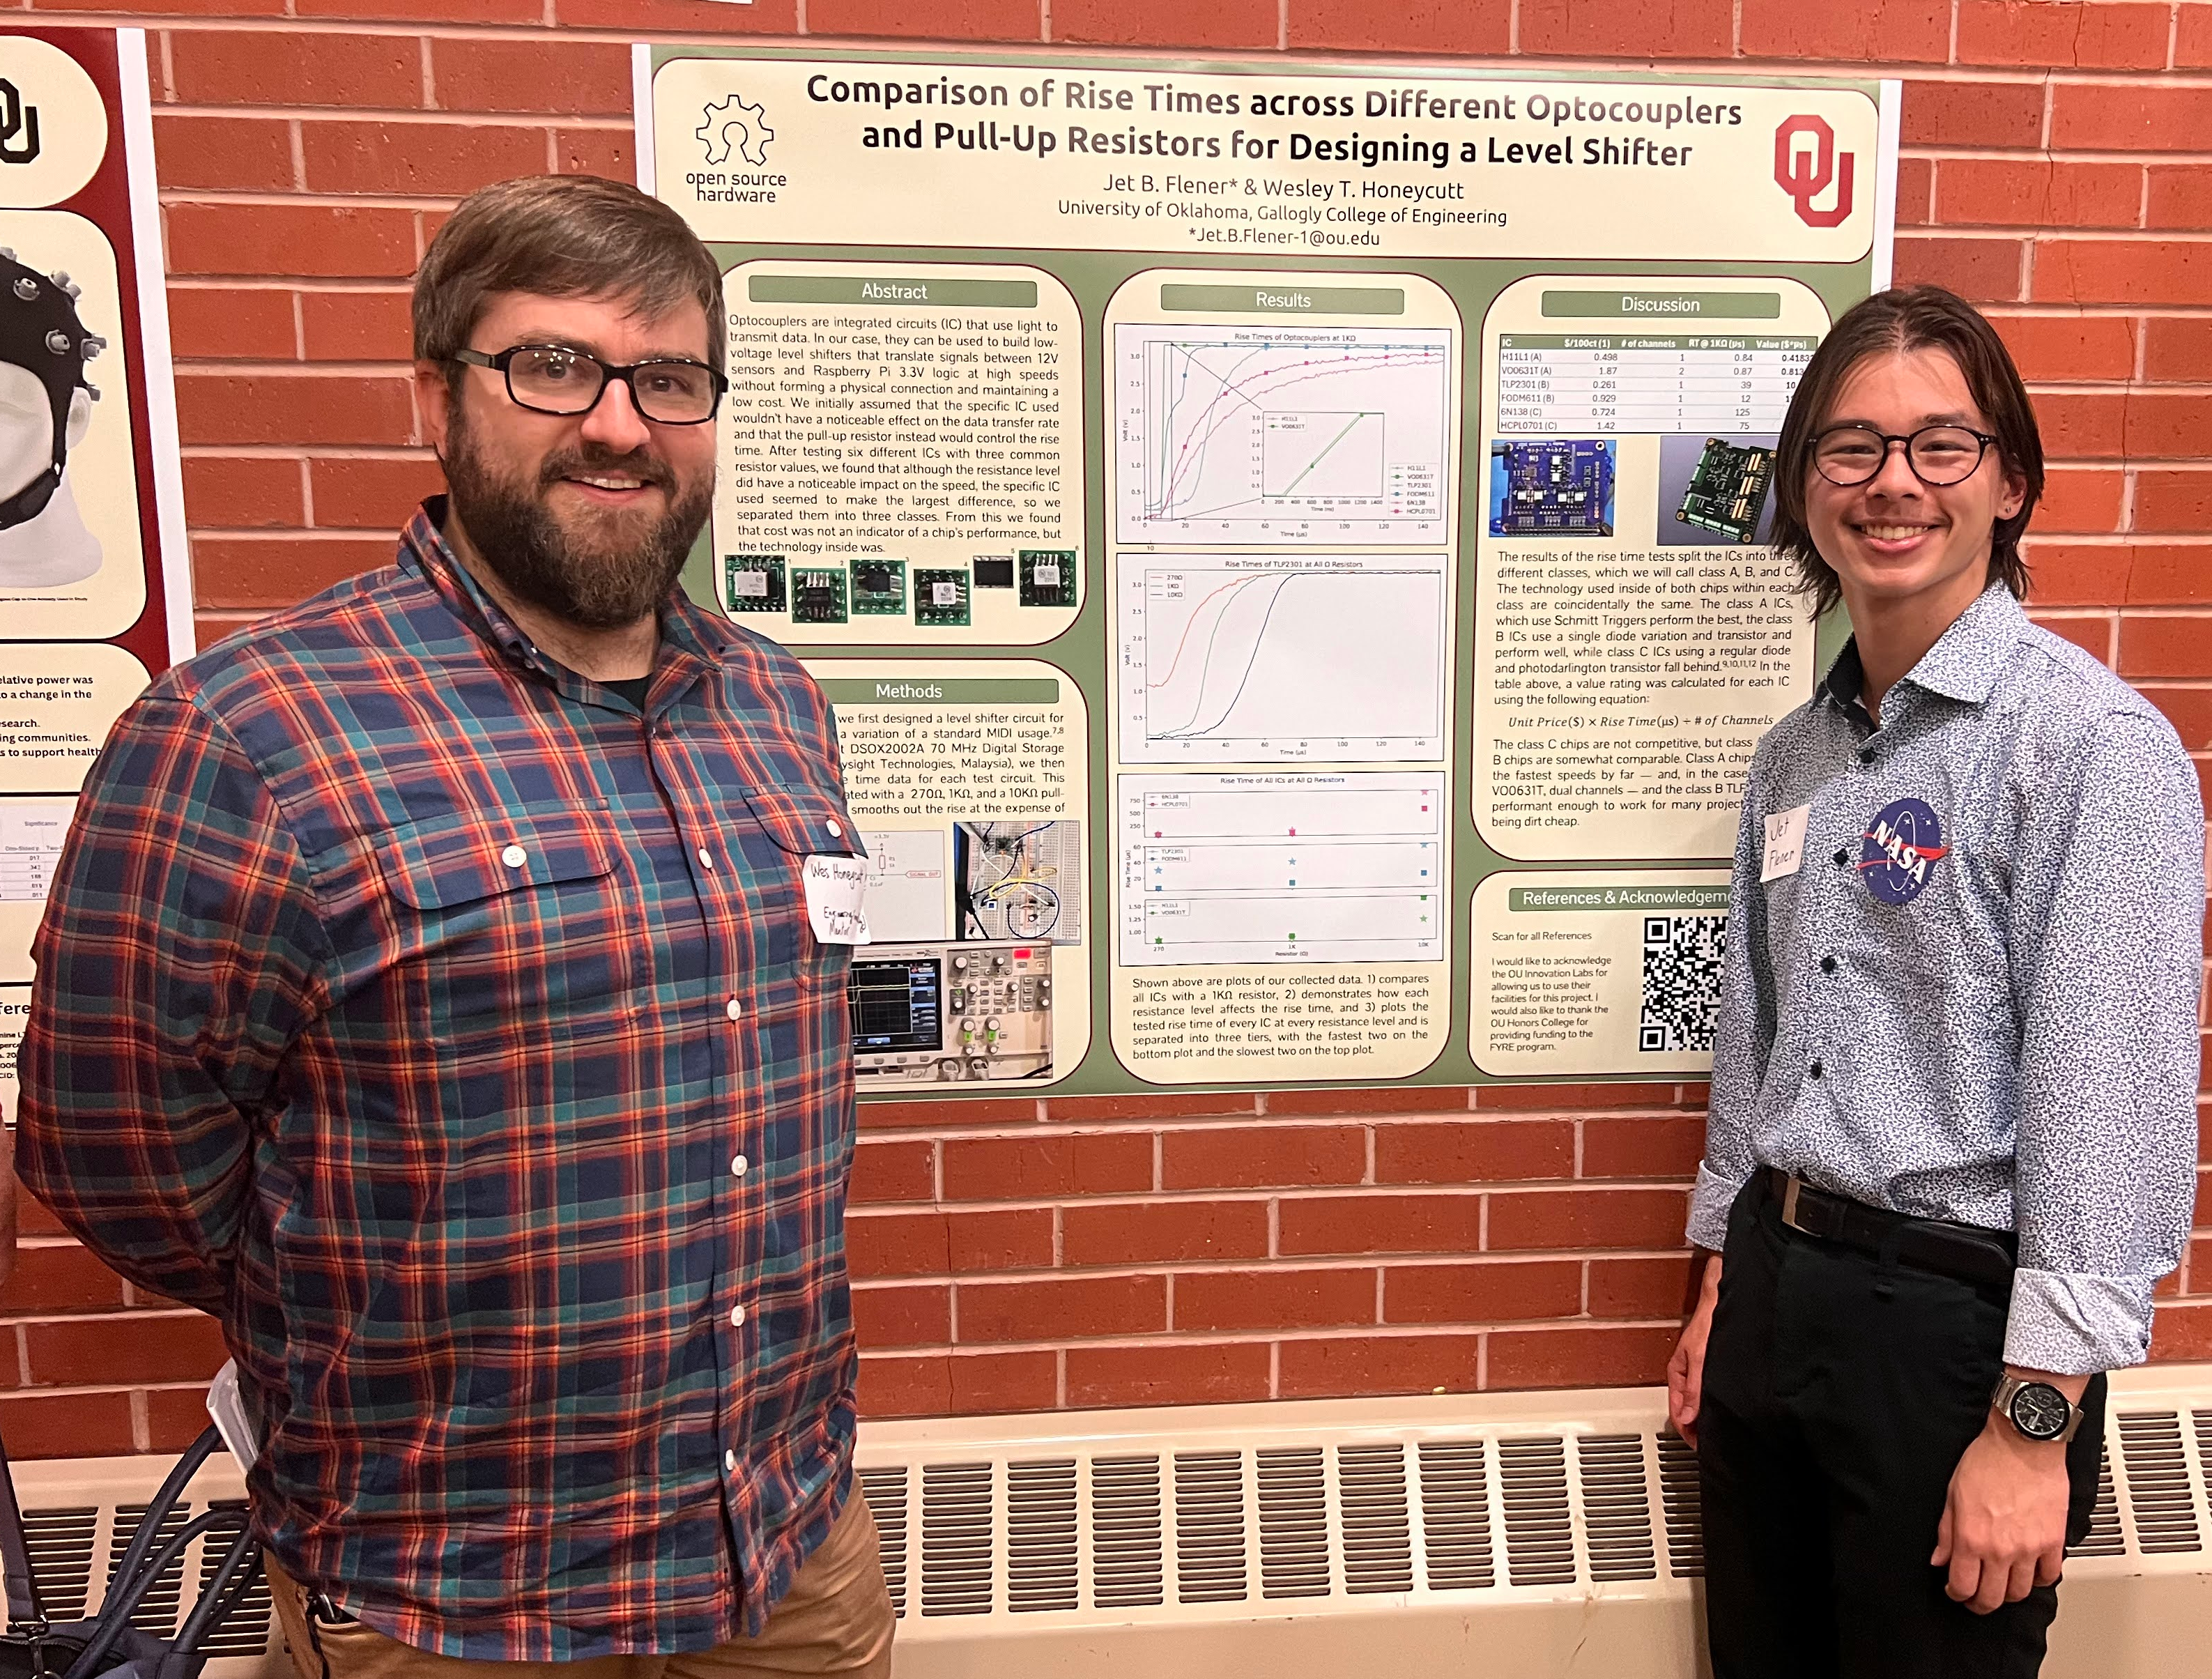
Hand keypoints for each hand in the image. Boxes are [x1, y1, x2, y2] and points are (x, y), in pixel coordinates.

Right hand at [1666, 1256, 1721, 1447]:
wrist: (1726, 1298)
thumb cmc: (1711, 1320)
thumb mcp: (1702, 1358)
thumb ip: (1696, 1389)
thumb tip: (1690, 1419)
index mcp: (1678, 1371)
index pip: (1677, 1411)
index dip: (1688, 1432)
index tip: (1702, 1447)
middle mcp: (1689, 1373)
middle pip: (1688, 1409)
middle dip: (1697, 1428)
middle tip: (1711, 1446)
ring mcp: (1702, 1371)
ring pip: (1700, 1402)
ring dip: (1707, 1417)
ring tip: (1720, 1432)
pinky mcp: (1715, 1368)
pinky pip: (1711, 1393)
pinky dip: (1716, 1405)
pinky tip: (1727, 1410)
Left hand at [1931, 1410, 2071, 1612]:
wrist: (2023, 1443)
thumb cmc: (1987, 1461)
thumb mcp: (1952, 1494)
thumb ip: (1946, 1532)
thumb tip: (1940, 1559)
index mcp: (1972, 1538)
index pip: (1963, 1586)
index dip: (1957, 1594)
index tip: (1955, 1591)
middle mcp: (2002, 1549)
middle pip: (1993, 1598)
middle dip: (1981, 1603)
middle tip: (1977, 1598)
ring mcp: (2030, 1548)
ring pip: (2021, 1592)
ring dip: (2009, 1594)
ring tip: (2001, 1585)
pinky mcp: (2054, 1542)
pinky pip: (2049, 1576)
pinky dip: (2039, 1579)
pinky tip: (2029, 1572)